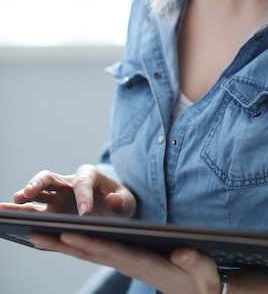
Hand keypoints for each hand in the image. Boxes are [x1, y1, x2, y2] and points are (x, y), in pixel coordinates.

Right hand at [0, 165, 135, 217]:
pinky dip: (22, 212)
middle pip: (50, 177)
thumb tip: (113, 200)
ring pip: (37, 192)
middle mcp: (69, 182)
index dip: (84, 196)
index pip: (84, 182)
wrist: (114, 207)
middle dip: (38, 183)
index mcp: (90, 175)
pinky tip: (10, 218)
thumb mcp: (128, 201)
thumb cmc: (119, 201)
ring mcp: (58, 196)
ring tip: (9, 205)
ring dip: (23, 196)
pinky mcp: (52, 209)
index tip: (85, 213)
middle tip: (27, 192)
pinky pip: (34, 209)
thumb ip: (122, 200)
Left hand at [30, 234, 222, 293]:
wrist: (199, 292)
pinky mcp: (125, 258)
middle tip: (35, 233)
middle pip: (89, 251)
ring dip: (61, 244)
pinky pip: (95, 250)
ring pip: (88, 251)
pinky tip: (61, 237)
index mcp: (142, 262)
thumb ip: (191, 258)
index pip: (110, 251)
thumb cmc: (200, 277)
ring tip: (37, 234)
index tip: (66, 233)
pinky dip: (76, 243)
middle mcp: (127, 262)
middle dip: (62, 242)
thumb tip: (181, 251)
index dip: (88, 242)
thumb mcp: (201, 268)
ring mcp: (124, 261)